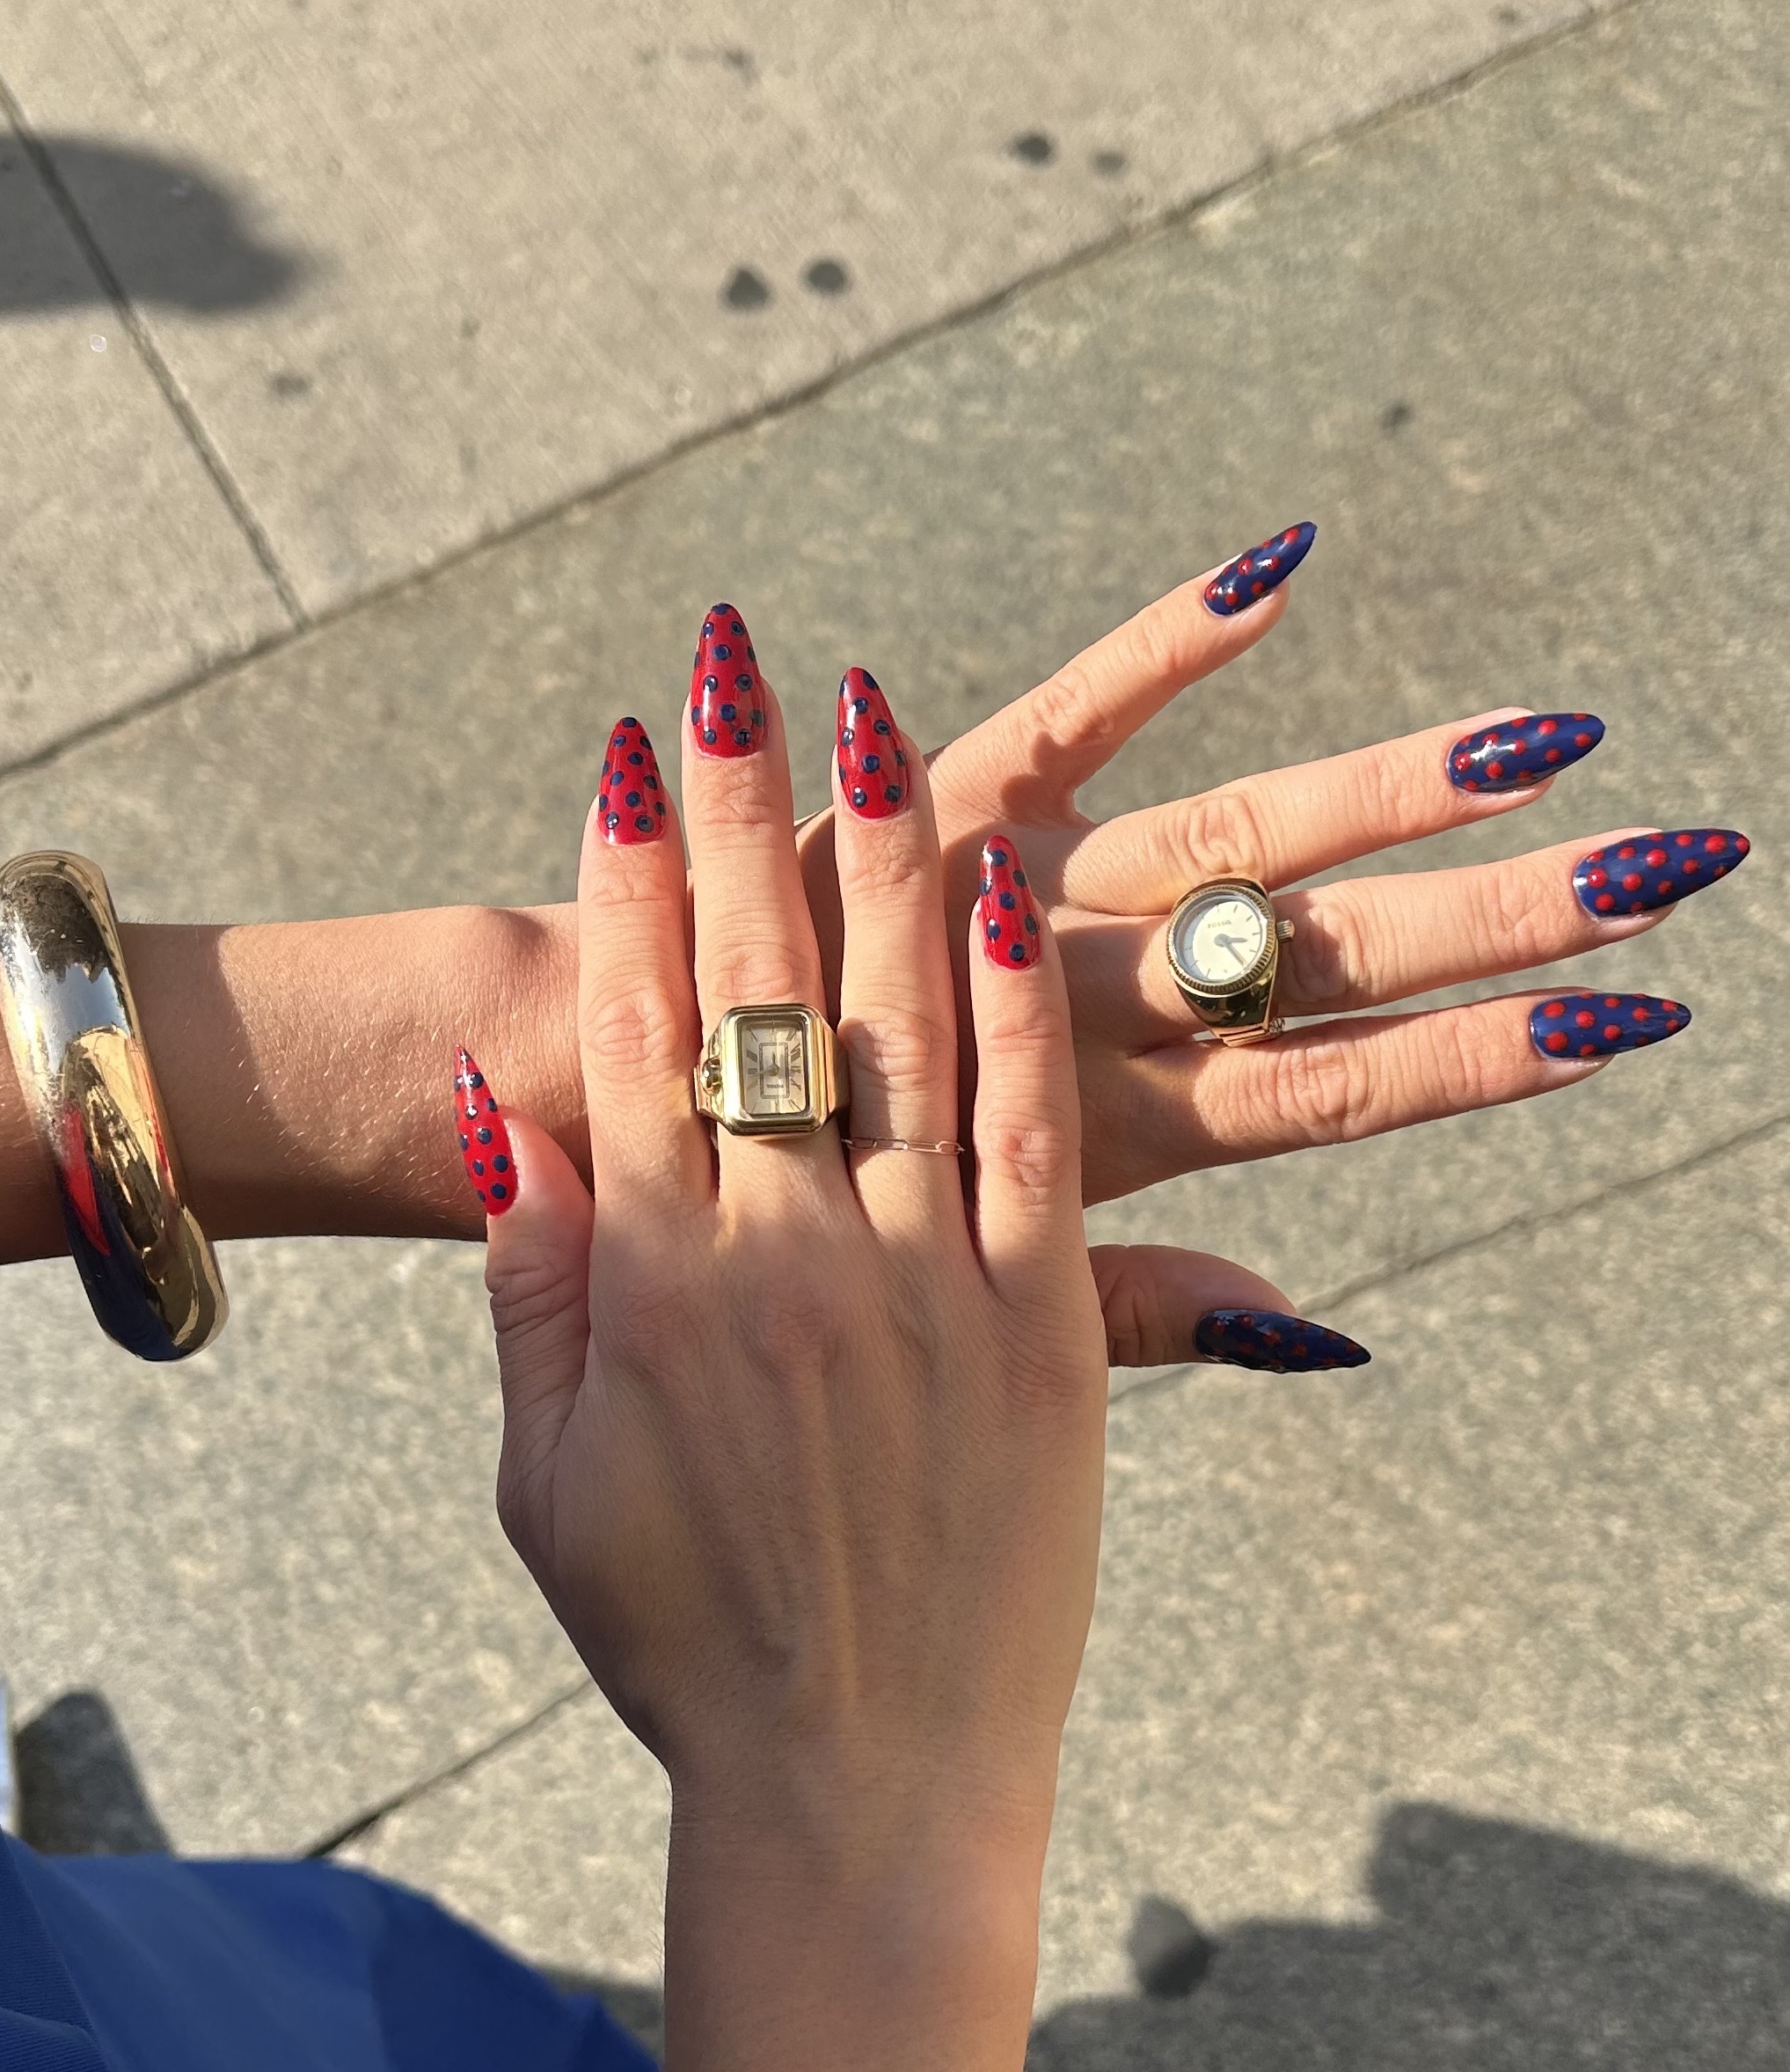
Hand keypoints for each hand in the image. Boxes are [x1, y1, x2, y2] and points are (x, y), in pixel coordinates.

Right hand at [479, 629, 1104, 1833]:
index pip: (623, 1030)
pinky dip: (1020, 1003)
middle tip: (736, 669)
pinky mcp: (1037, 1333)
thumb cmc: (687, 1642)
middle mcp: (780, 1253)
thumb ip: (533, 1288)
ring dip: (884, 859)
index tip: (623, 754)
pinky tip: (1014, 885)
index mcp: (652, 1284)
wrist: (855, 1789)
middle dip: (740, 814)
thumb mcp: (550, 1480)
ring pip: (902, 1025)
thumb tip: (505, 1116)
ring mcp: (917, 1284)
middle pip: (755, 990)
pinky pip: (1035, 1134)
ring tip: (874, 719)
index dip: (620, 880)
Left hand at [799, 531, 1726, 1355]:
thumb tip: (1332, 1336)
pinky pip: (1064, 717)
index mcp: (1091, 1140)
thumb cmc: (784, 1224)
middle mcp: (1070, 1016)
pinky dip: (1164, 647)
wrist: (574, 1105)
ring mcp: (1006, 900)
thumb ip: (1150, 1313)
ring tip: (1543, 743)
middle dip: (1491, 918)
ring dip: (1387, 792)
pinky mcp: (928, 801)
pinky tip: (1281, 568)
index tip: (1623, 1022)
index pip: (1324, 1093)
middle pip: (1310, 962)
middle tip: (1663, 866)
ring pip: (1224, 843)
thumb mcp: (973, 1305)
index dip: (1476, 1054)